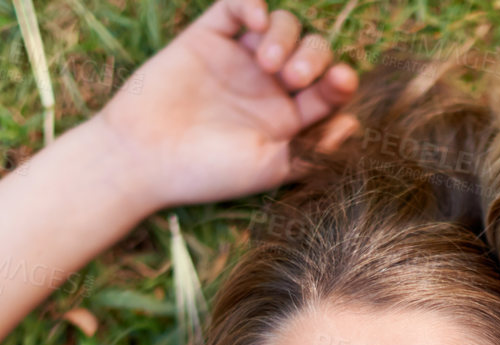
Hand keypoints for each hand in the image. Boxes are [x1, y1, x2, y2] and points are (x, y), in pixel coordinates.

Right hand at [96, 0, 356, 211]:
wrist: (145, 158)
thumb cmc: (208, 172)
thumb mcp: (270, 168)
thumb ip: (314, 150)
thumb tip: (354, 126)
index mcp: (292, 120)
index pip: (331, 91)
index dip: (341, 81)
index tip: (341, 81)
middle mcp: (271, 87)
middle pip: (314, 53)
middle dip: (315, 57)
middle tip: (293, 77)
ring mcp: (241, 59)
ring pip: (285, 26)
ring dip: (288, 36)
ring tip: (269, 63)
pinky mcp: (209, 37)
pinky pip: (237, 6)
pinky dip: (252, 5)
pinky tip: (257, 21)